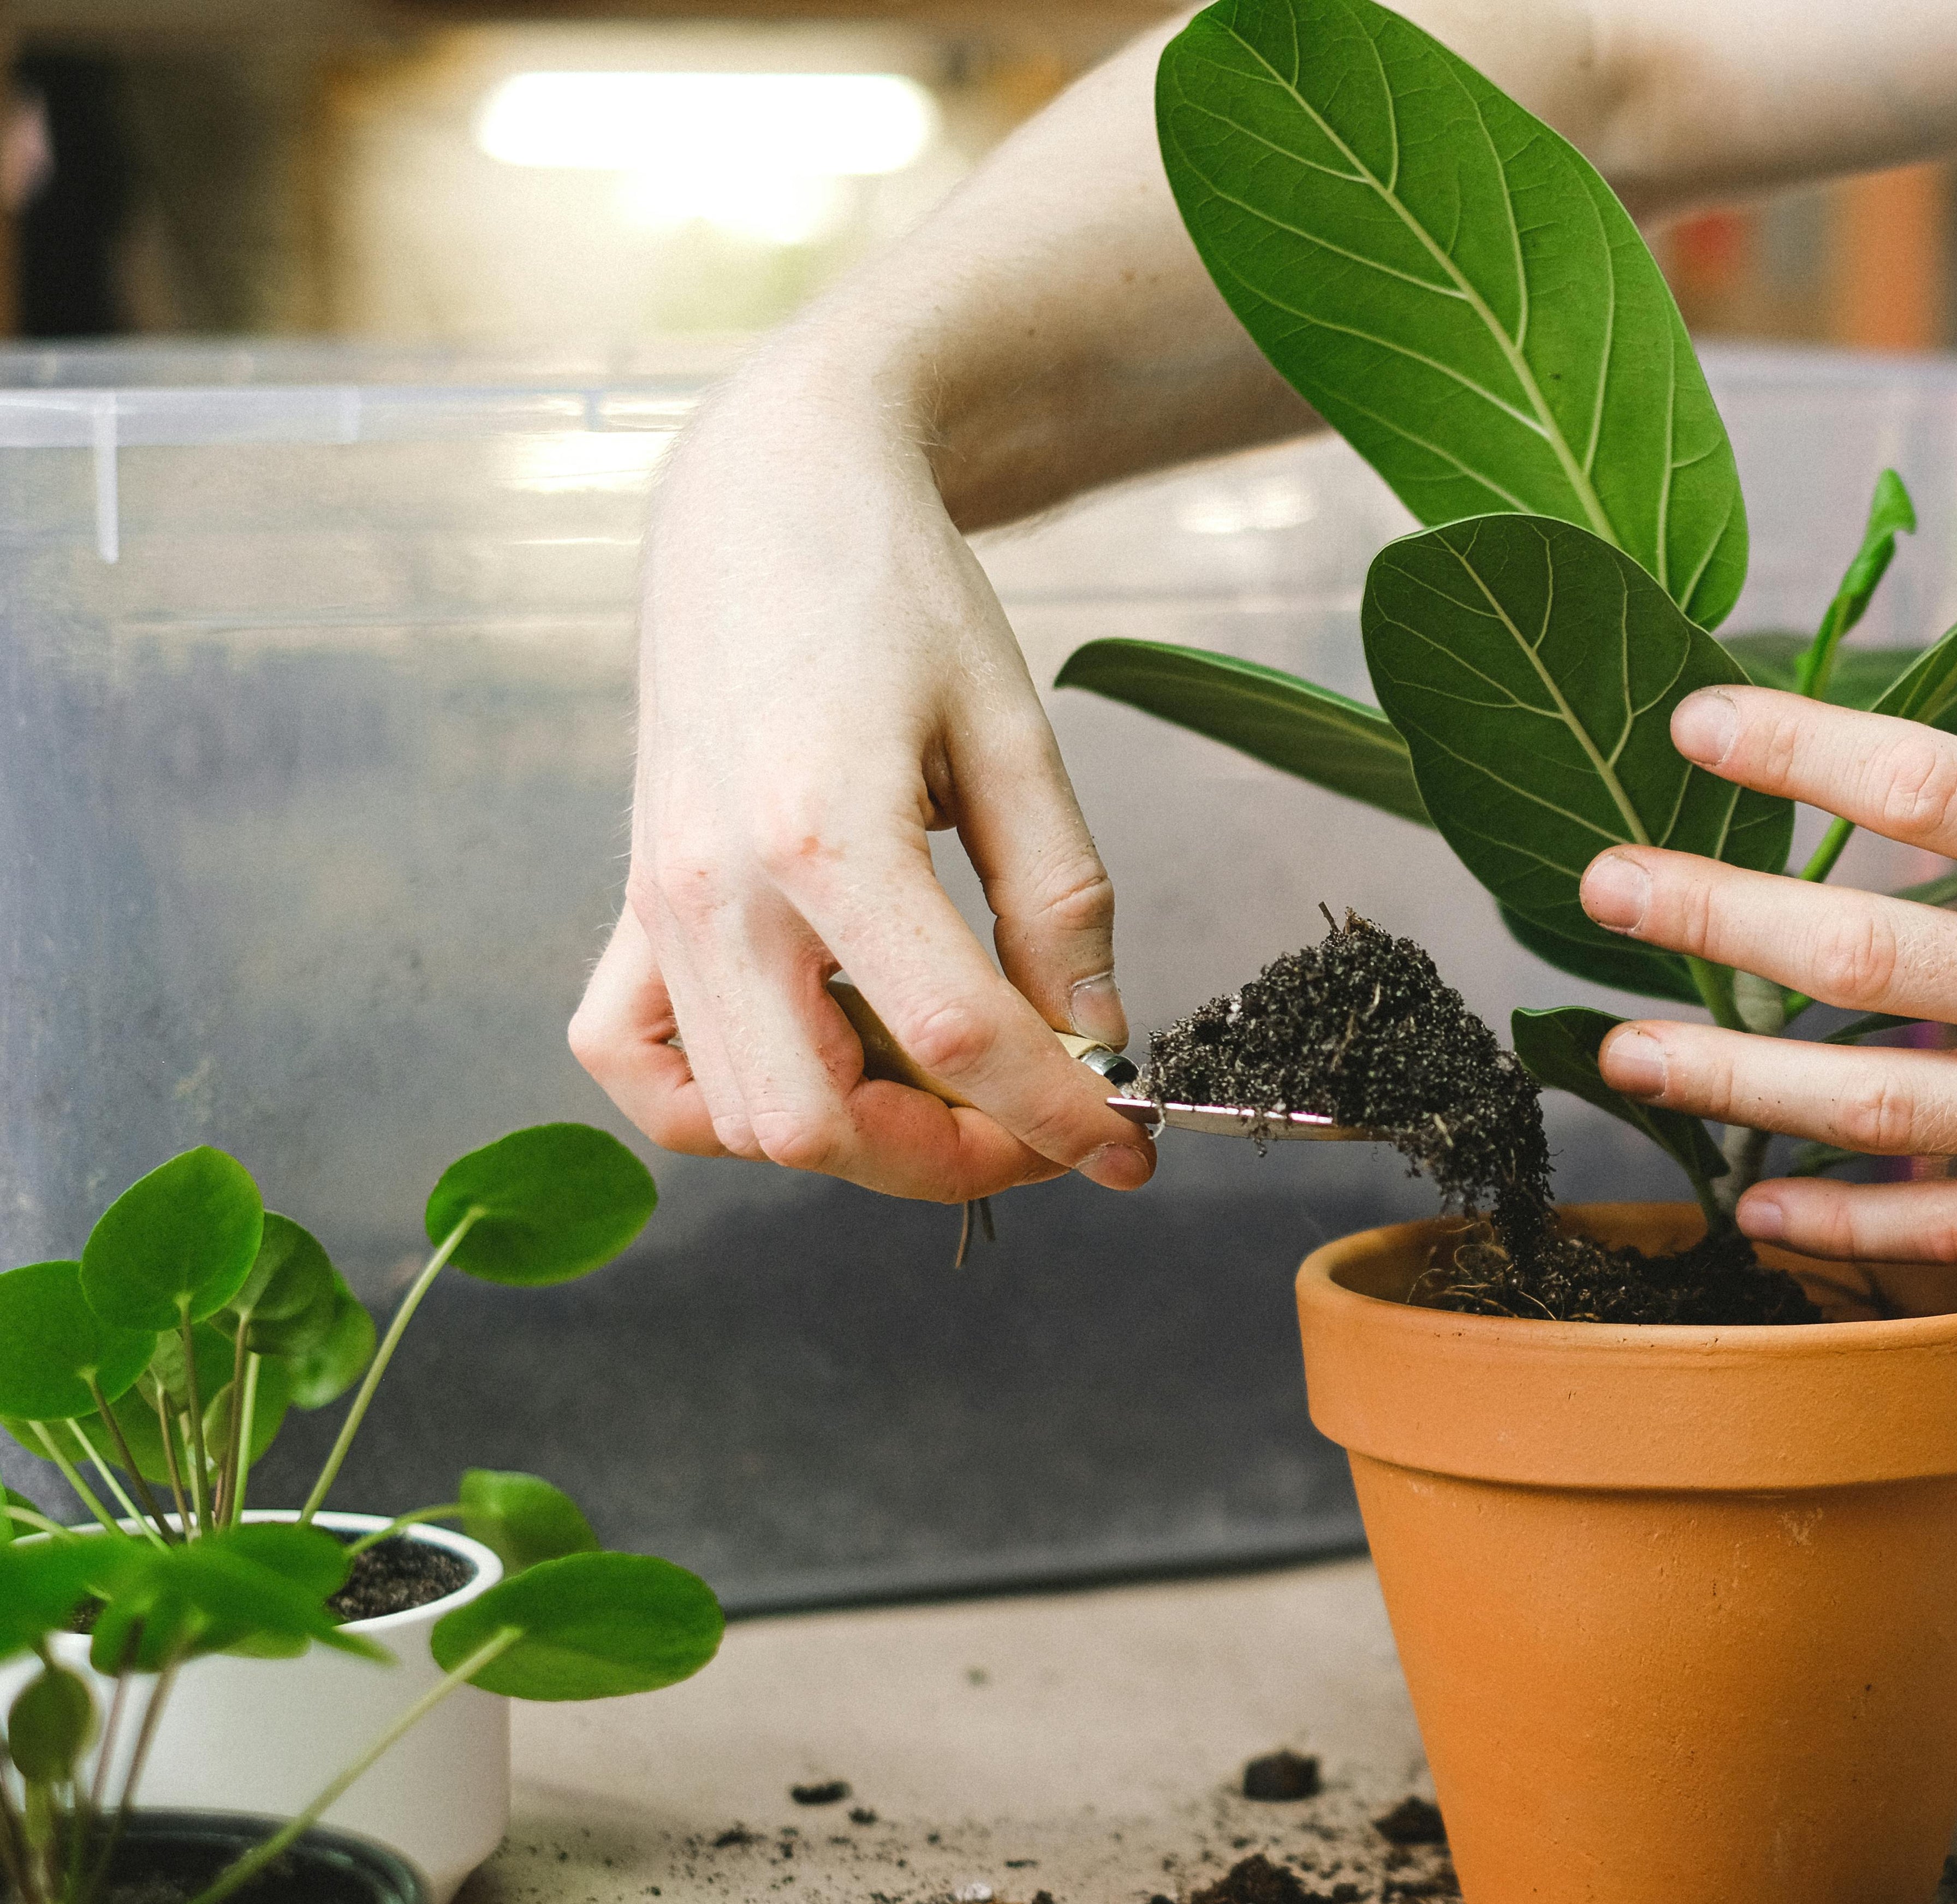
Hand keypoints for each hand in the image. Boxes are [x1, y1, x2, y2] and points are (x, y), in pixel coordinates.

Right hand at [569, 370, 1153, 1203]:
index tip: (1127, 1144)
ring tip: (948, 1080)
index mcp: (823, 831)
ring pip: (736, 1118)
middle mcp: (711, 885)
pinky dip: (719, 1102)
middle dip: (949, 1158)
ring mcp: (656, 900)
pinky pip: (637, 1060)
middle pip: (819, 1121)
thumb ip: (1059, 898)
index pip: (956, 1036)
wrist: (771, 494)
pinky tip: (814, 1055)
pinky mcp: (631, 899)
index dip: (1058, 1114)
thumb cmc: (893, 590)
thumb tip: (1093, 1037)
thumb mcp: (1013, 733)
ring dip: (856, 1136)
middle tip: (1038, 1124)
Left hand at [1575, 524, 1956, 1269]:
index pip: (1929, 786)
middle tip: (1594, 881)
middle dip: (1705, 913)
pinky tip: (1752, 1192)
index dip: (1795, 748)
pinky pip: (1948, 1225)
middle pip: (1858, 951)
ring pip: (1873, 1102)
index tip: (1693, 722)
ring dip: (1729, 1077)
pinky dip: (1840, 1217)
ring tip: (1615, 1045)